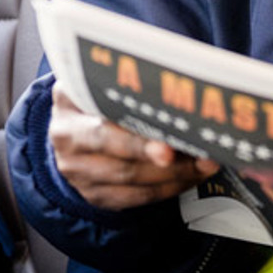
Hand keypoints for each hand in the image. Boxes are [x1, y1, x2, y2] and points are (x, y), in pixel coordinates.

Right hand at [49, 85, 218, 209]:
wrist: (80, 117)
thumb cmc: (107, 88)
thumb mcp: (109, 75)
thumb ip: (135, 81)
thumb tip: (184, 85)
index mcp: (69, 102)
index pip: (103, 128)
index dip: (137, 141)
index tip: (168, 146)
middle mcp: (67, 138)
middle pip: (117, 160)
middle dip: (161, 163)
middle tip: (197, 159)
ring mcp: (77, 170)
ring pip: (129, 181)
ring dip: (174, 175)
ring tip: (206, 163)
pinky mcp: (93, 192)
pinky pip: (133, 197)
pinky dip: (166, 188)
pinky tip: (191, 176)